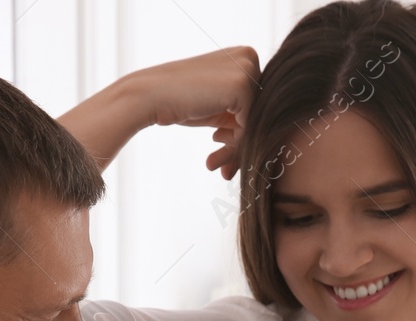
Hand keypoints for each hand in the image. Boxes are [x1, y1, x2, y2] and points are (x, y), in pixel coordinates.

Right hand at [124, 48, 258, 178]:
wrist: (150, 96)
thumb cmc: (178, 102)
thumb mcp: (216, 106)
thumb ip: (240, 113)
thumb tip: (265, 137)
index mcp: (244, 56)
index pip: (257, 102)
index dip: (242, 132)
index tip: (224, 153)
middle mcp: (250, 56)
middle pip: (260, 113)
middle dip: (240, 144)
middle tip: (223, 169)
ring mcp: (248, 70)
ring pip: (257, 122)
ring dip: (237, 150)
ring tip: (214, 166)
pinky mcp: (243, 87)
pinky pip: (250, 127)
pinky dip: (235, 147)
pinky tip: (212, 156)